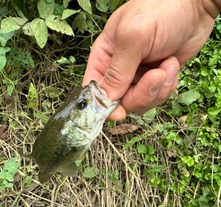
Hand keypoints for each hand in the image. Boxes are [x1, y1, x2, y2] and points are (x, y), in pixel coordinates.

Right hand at [83, 0, 218, 119]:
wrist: (196, 6)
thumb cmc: (162, 9)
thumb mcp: (134, 36)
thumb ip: (117, 70)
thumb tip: (104, 100)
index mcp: (104, 56)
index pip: (93, 89)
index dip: (103, 105)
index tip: (118, 112)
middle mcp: (119, 70)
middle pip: (119, 102)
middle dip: (140, 95)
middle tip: (155, 76)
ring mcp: (138, 77)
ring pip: (139, 103)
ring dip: (157, 90)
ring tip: (167, 66)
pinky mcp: (156, 81)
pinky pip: (156, 98)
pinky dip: (167, 86)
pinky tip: (172, 66)